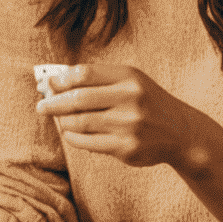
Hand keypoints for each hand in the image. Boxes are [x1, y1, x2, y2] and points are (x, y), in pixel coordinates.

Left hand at [37, 62, 211, 170]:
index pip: (84, 73)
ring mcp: (129, 125)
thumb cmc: (145, 103)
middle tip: (40, 107)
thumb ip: (96, 79)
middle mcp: (130, 99)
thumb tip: (53, 81)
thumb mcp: (129, 82)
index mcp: (129, 77)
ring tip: (57, 120)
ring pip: (79, 122)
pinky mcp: (126, 148)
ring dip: (62, 121)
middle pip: (78, 98)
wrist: (181, 133)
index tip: (47, 84)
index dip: (60, 79)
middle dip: (53, 103)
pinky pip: (87, 142)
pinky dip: (73, 137)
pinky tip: (70, 133)